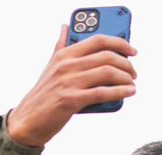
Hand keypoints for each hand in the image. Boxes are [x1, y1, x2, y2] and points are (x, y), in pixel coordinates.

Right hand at [7, 24, 137, 147]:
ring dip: (126, 77)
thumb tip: (65, 27)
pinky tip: (129, 92)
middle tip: (133, 72)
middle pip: (106, 56)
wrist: (28, 120)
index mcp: (64, 54)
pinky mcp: (71, 100)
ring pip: (107, 72)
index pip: (98, 40)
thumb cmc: (43, 94)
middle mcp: (67, 65)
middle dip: (126, 63)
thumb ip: (61, 46)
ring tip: (132, 83)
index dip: (119, 42)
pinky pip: (102, 93)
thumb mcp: (50, 66)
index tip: (132, 50)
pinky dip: (120, 92)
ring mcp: (69, 82)